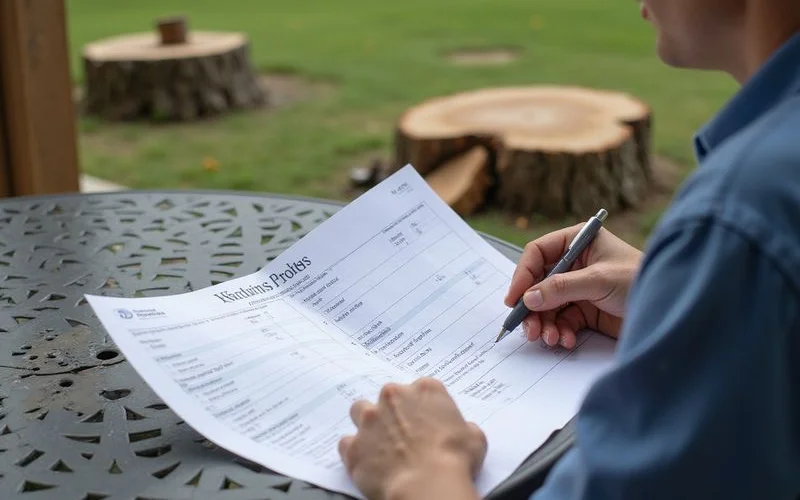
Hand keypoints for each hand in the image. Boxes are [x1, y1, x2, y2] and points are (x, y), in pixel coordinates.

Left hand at [339, 378, 485, 499]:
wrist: (428, 484)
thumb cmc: (454, 460)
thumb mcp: (475, 438)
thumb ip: (465, 427)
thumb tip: (464, 431)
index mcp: (425, 390)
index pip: (422, 389)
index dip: (423, 407)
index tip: (427, 421)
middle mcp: (393, 398)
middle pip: (388, 396)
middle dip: (393, 411)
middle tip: (404, 433)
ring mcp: (370, 420)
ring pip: (359, 410)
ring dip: (368, 423)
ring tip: (378, 442)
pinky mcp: (354, 446)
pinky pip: (346, 443)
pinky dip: (355, 451)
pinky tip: (367, 462)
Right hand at [505, 224, 641, 348]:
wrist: (672, 307)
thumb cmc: (641, 280)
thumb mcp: (599, 280)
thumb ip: (561, 287)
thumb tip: (529, 298)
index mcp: (578, 241)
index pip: (538, 253)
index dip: (523, 275)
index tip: (514, 299)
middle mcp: (576, 263)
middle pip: (539, 283)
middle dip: (532, 308)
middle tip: (529, 328)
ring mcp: (579, 288)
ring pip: (548, 306)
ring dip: (545, 323)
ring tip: (549, 338)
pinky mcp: (586, 310)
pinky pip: (562, 320)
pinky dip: (560, 331)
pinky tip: (566, 340)